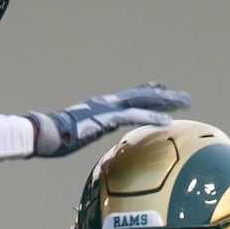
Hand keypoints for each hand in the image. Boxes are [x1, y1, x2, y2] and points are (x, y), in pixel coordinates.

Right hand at [28, 83, 190, 157]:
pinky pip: (135, 116)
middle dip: (165, 96)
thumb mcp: (76, 134)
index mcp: (100, 106)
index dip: (147, 92)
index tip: (162, 88)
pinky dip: (152, 117)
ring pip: (143, 102)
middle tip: (185, 97)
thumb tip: (83, 139)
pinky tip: (168, 121)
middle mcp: (106, 102)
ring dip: (166, 103)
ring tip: (186, 103)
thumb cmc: (54, 137)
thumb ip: (86, 133)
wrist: (44, 134)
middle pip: (142, 96)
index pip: (129, 97)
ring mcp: (107, 108)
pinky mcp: (107, 118)